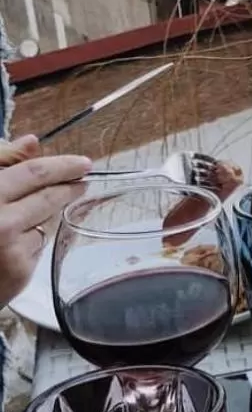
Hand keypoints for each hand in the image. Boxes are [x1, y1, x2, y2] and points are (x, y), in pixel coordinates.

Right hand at [0, 140, 90, 308]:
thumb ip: (1, 160)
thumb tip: (32, 142)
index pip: (33, 172)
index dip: (62, 165)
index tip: (82, 162)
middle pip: (49, 196)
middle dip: (71, 186)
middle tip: (83, 180)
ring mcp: (10, 246)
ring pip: (47, 220)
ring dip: (49, 213)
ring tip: (41, 210)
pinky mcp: (20, 270)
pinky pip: (39, 244)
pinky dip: (33, 238)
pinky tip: (16, 242)